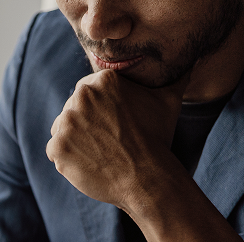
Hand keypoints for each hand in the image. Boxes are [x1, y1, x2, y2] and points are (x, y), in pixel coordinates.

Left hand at [46, 68, 189, 212]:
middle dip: (85, 124)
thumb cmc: (157, 139)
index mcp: (103, 80)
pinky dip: (67, 158)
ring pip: (61, 129)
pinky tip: (88, 163)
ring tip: (98, 151)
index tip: (111, 123)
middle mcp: (81, 97)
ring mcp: (65, 122)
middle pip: (72, 109)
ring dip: (74, 140)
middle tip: (107, 140)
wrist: (146, 178)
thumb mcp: (168, 101)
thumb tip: (189, 61)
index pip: (88, 91)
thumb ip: (174, 77)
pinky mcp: (57, 146)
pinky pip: (54, 150)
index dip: (99, 109)